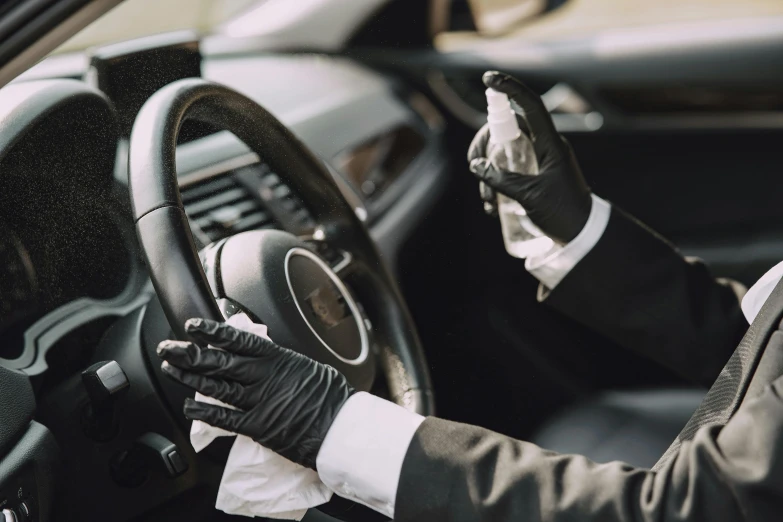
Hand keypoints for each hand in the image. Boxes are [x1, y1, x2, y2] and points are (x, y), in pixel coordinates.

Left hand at [157, 318, 354, 469]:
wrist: (340, 428)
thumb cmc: (330, 398)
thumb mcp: (307, 367)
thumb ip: (281, 362)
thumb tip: (263, 357)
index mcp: (278, 358)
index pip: (238, 340)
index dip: (212, 332)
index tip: (193, 326)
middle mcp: (264, 377)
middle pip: (219, 361)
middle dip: (190, 353)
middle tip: (169, 347)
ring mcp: (259, 401)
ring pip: (216, 386)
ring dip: (190, 377)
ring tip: (171, 369)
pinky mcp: (257, 426)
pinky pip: (223, 417)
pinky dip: (203, 411)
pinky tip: (188, 405)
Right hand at [468, 71, 591, 243]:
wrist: (584, 233)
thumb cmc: (563, 212)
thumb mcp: (529, 196)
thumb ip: (501, 179)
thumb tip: (477, 166)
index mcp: (550, 144)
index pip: (530, 106)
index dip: (510, 89)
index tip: (489, 79)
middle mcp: (545, 147)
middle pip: (507, 130)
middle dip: (485, 146)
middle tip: (473, 165)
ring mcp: (539, 160)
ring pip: (504, 153)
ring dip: (488, 174)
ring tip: (488, 203)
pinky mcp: (534, 175)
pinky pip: (508, 170)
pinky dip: (496, 184)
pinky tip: (493, 207)